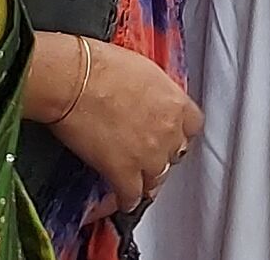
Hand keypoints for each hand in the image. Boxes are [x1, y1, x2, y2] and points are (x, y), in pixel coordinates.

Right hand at [30, 35, 201, 219]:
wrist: (76, 79)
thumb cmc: (100, 67)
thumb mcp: (143, 71)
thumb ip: (154, 92)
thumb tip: (146, 98)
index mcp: (176, 102)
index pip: (194, 126)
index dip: (180, 133)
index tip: (171, 136)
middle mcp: (169, 129)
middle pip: (175, 154)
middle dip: (163, 157)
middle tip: (149, 158)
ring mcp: (148, 153)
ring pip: (157, 178)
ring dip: (147, 180)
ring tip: (137, 183)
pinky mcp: (122, 170)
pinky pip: (131, 195)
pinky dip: (125, 200)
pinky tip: (121, 201)